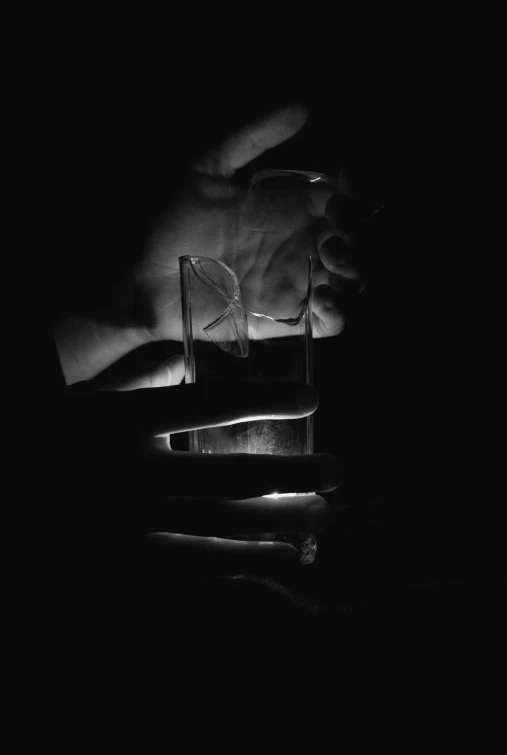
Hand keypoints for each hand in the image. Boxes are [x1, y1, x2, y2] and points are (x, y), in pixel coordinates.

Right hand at [62, 358, 340, 575]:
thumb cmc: (55, 440)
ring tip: (326, 516)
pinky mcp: (129, 561)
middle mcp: (134, 471)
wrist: (12, 497)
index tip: (313, 397)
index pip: (208, 404)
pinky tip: (282, 558)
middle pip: (230, 474)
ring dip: (281, 522)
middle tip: (339, 472)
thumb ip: (138, 374)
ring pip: (222, 525)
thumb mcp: (89, 399)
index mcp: (123, 421)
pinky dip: (244, 560)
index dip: (265, 400)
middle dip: (292, 474)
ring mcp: (132, 522)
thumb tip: (184, 351)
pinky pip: (197, 563)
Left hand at [132, 103, 365, 342]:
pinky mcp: (285, 318)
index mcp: (289, 207)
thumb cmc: (171, 222)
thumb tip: (302, 105)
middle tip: (336, 230)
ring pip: (352, 280)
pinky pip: (329, 323)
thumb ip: (253, 138)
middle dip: (359, 233)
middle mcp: (300, 243)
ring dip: (356, 270)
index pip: (343, 196)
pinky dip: (338, 313)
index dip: (358, 190)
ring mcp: (295, 282)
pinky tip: (322, 298)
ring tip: (333, 261)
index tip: (348, 183)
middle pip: (356, 239)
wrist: (143, 277)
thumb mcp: (207, 168)